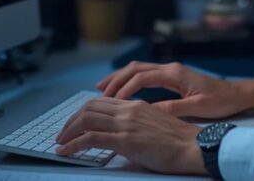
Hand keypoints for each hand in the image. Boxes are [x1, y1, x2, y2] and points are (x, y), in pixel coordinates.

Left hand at [56, 96, 204, 174]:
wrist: (193, 147)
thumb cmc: (179, 141)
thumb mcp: (155, 125)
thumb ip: (136, 124)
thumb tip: (121, 134)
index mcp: (136, 105)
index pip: (101, 102)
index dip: (83, 111)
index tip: (75, 123)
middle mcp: (129, 110)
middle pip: (89, 107)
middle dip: (71, 120)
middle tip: (62, 133)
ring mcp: (126, 124)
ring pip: (86, 119)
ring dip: (68, 131)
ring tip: (60, 142)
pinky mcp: (125, 140)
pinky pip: (91, 138)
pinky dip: (73, 144)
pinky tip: (65, 151)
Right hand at [97, 61, 253, 118]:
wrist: (238, 94)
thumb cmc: (221, 100)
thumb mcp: (198, 107)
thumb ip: (172, 108)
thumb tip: (147, 111)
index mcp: (175, 74)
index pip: (141, 77)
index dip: (123, 89)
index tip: (112, 102)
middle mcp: (170, 68)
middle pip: (135, 69)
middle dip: (115, 80)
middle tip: (98, 93)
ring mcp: (171, 71)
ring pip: (139, 70)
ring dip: (120, 78)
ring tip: (103, 89)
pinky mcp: (173, 77)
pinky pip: (146, 75)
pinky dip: (131, 81)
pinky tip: (123, 90)